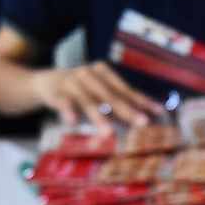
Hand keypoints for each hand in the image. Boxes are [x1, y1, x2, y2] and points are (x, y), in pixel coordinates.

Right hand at [33, 62, 159, 123]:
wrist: (46, 82)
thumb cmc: (81, 88)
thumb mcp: (99, 89)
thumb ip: (118, 99)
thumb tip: (146, 115)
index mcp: (103, 72)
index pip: (125, 89)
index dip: (142, 101)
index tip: (158, 112)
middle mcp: (89, 74)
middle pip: (110, 95)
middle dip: (126, 110)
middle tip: (142, 123)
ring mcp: (72, 82)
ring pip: (88, 101)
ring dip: (98, 117)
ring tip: (109, 132)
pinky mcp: (56, 92)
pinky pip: (63, 102)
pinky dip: (68, 111)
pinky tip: (72, 122)